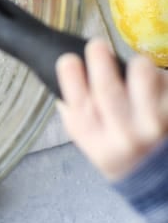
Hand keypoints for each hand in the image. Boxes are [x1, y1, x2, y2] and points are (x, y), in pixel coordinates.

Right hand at [56, 37, 167, 179]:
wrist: (157, 178)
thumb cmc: (118, 151)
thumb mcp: (91, 142)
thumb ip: (76, 114)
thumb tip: (66, 73)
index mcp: (97, 143)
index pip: (79, 108)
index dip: (71, 79)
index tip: (69, 59)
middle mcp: (125, 137)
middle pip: (108, 90)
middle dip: (100, 61)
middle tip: (96, 45)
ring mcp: (154, 126)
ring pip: (143, 77)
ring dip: (137, 64)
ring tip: (136, 67)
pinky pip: (165, 80)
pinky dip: (159, 76)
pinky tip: (155, 84)